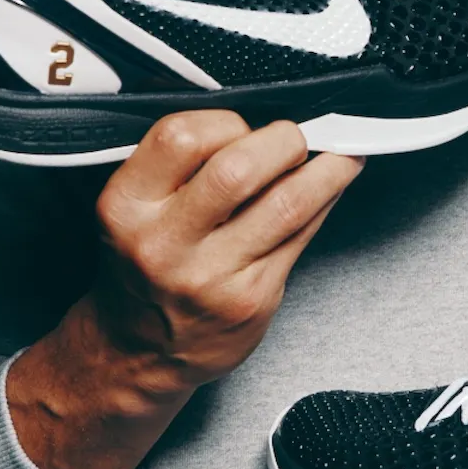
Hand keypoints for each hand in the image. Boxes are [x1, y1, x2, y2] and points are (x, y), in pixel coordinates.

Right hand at [7, 112, 362, 468]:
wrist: (140, 350)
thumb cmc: (145, 264)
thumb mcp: (136, 207)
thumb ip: (183, 164)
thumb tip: (261, 118)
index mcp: (126, 206)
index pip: (180, 137)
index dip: (224, 121)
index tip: (242, 125)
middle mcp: (164, 243)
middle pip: (238, 168)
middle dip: (282, 141)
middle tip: (296, 137)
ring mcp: (211, 277)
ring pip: (286, 204)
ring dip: (326, 170)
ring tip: (342, 154)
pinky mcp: (251, 300)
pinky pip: (301, 236)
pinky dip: (324, 202)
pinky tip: (332, 188)